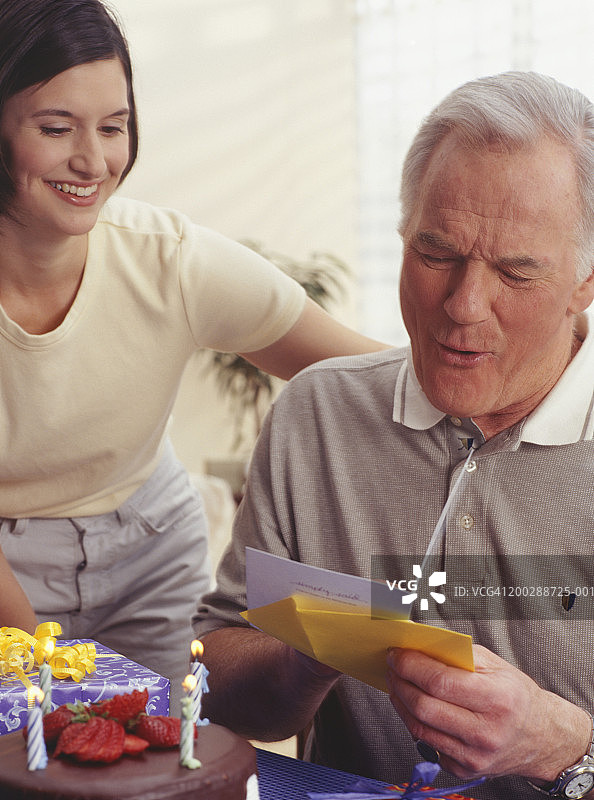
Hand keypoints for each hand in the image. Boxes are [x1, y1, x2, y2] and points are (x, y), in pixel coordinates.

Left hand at [386, 644, 590, 781]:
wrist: (540, 736)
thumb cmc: (515, 695)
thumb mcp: (495, 665)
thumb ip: (457, 655)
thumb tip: (419, 645)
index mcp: (497, 699)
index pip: (440, 682)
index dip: (411, 665)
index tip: (397, 653)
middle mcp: (486, 732)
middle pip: (424, 706)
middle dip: (400, 681)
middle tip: (392, 666)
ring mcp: (474, 756)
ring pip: (419, 727)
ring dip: (400, 701)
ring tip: (397, 682)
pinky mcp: (464, 770)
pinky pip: (427, 743)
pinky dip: (414, 721)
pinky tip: (413, 705)